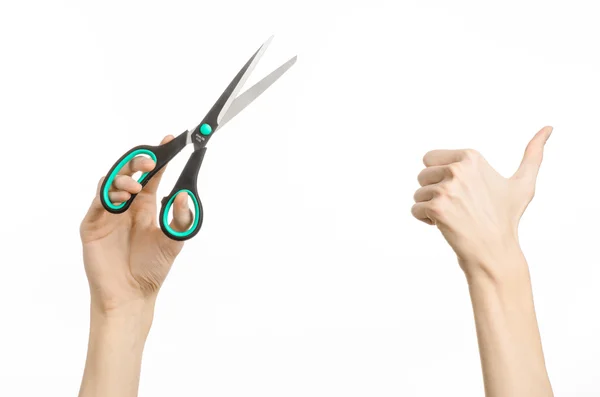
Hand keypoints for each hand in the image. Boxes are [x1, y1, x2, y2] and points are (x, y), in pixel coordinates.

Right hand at [80, 135, 193, 312]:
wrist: (130, 294)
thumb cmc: (152, 269)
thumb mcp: (174, 241)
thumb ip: (180, 218)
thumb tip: (183, 195)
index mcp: (145, 207)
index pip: (152, 176)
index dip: (159, 158)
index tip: (168, 140)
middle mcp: (126, 206)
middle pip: (129, 173)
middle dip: (138, 162)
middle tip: (150, 161)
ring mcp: (108, 214)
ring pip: (110, 182)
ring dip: (123, 178)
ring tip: (135, 188)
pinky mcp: (92, 224)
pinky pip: (97, 202)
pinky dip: (108, 194)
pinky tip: (122, 199)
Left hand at [411, 126, 552, 278]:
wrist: (495, 251)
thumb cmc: (506, 218)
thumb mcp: (523, 183)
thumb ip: (533, 155)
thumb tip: (548, 127)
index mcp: (471, 157)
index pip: (429, 158)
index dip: (441, 177)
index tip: (462, 192)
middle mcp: (458, 169)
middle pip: (422, 175)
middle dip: (433, 191)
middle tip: (458, 206)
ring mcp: (447, 188)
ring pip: (418, 193)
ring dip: (430, 207)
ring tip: (453, 216)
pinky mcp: (437, 207)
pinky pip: (415, 209)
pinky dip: (425, 220)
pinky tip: (445, 226)